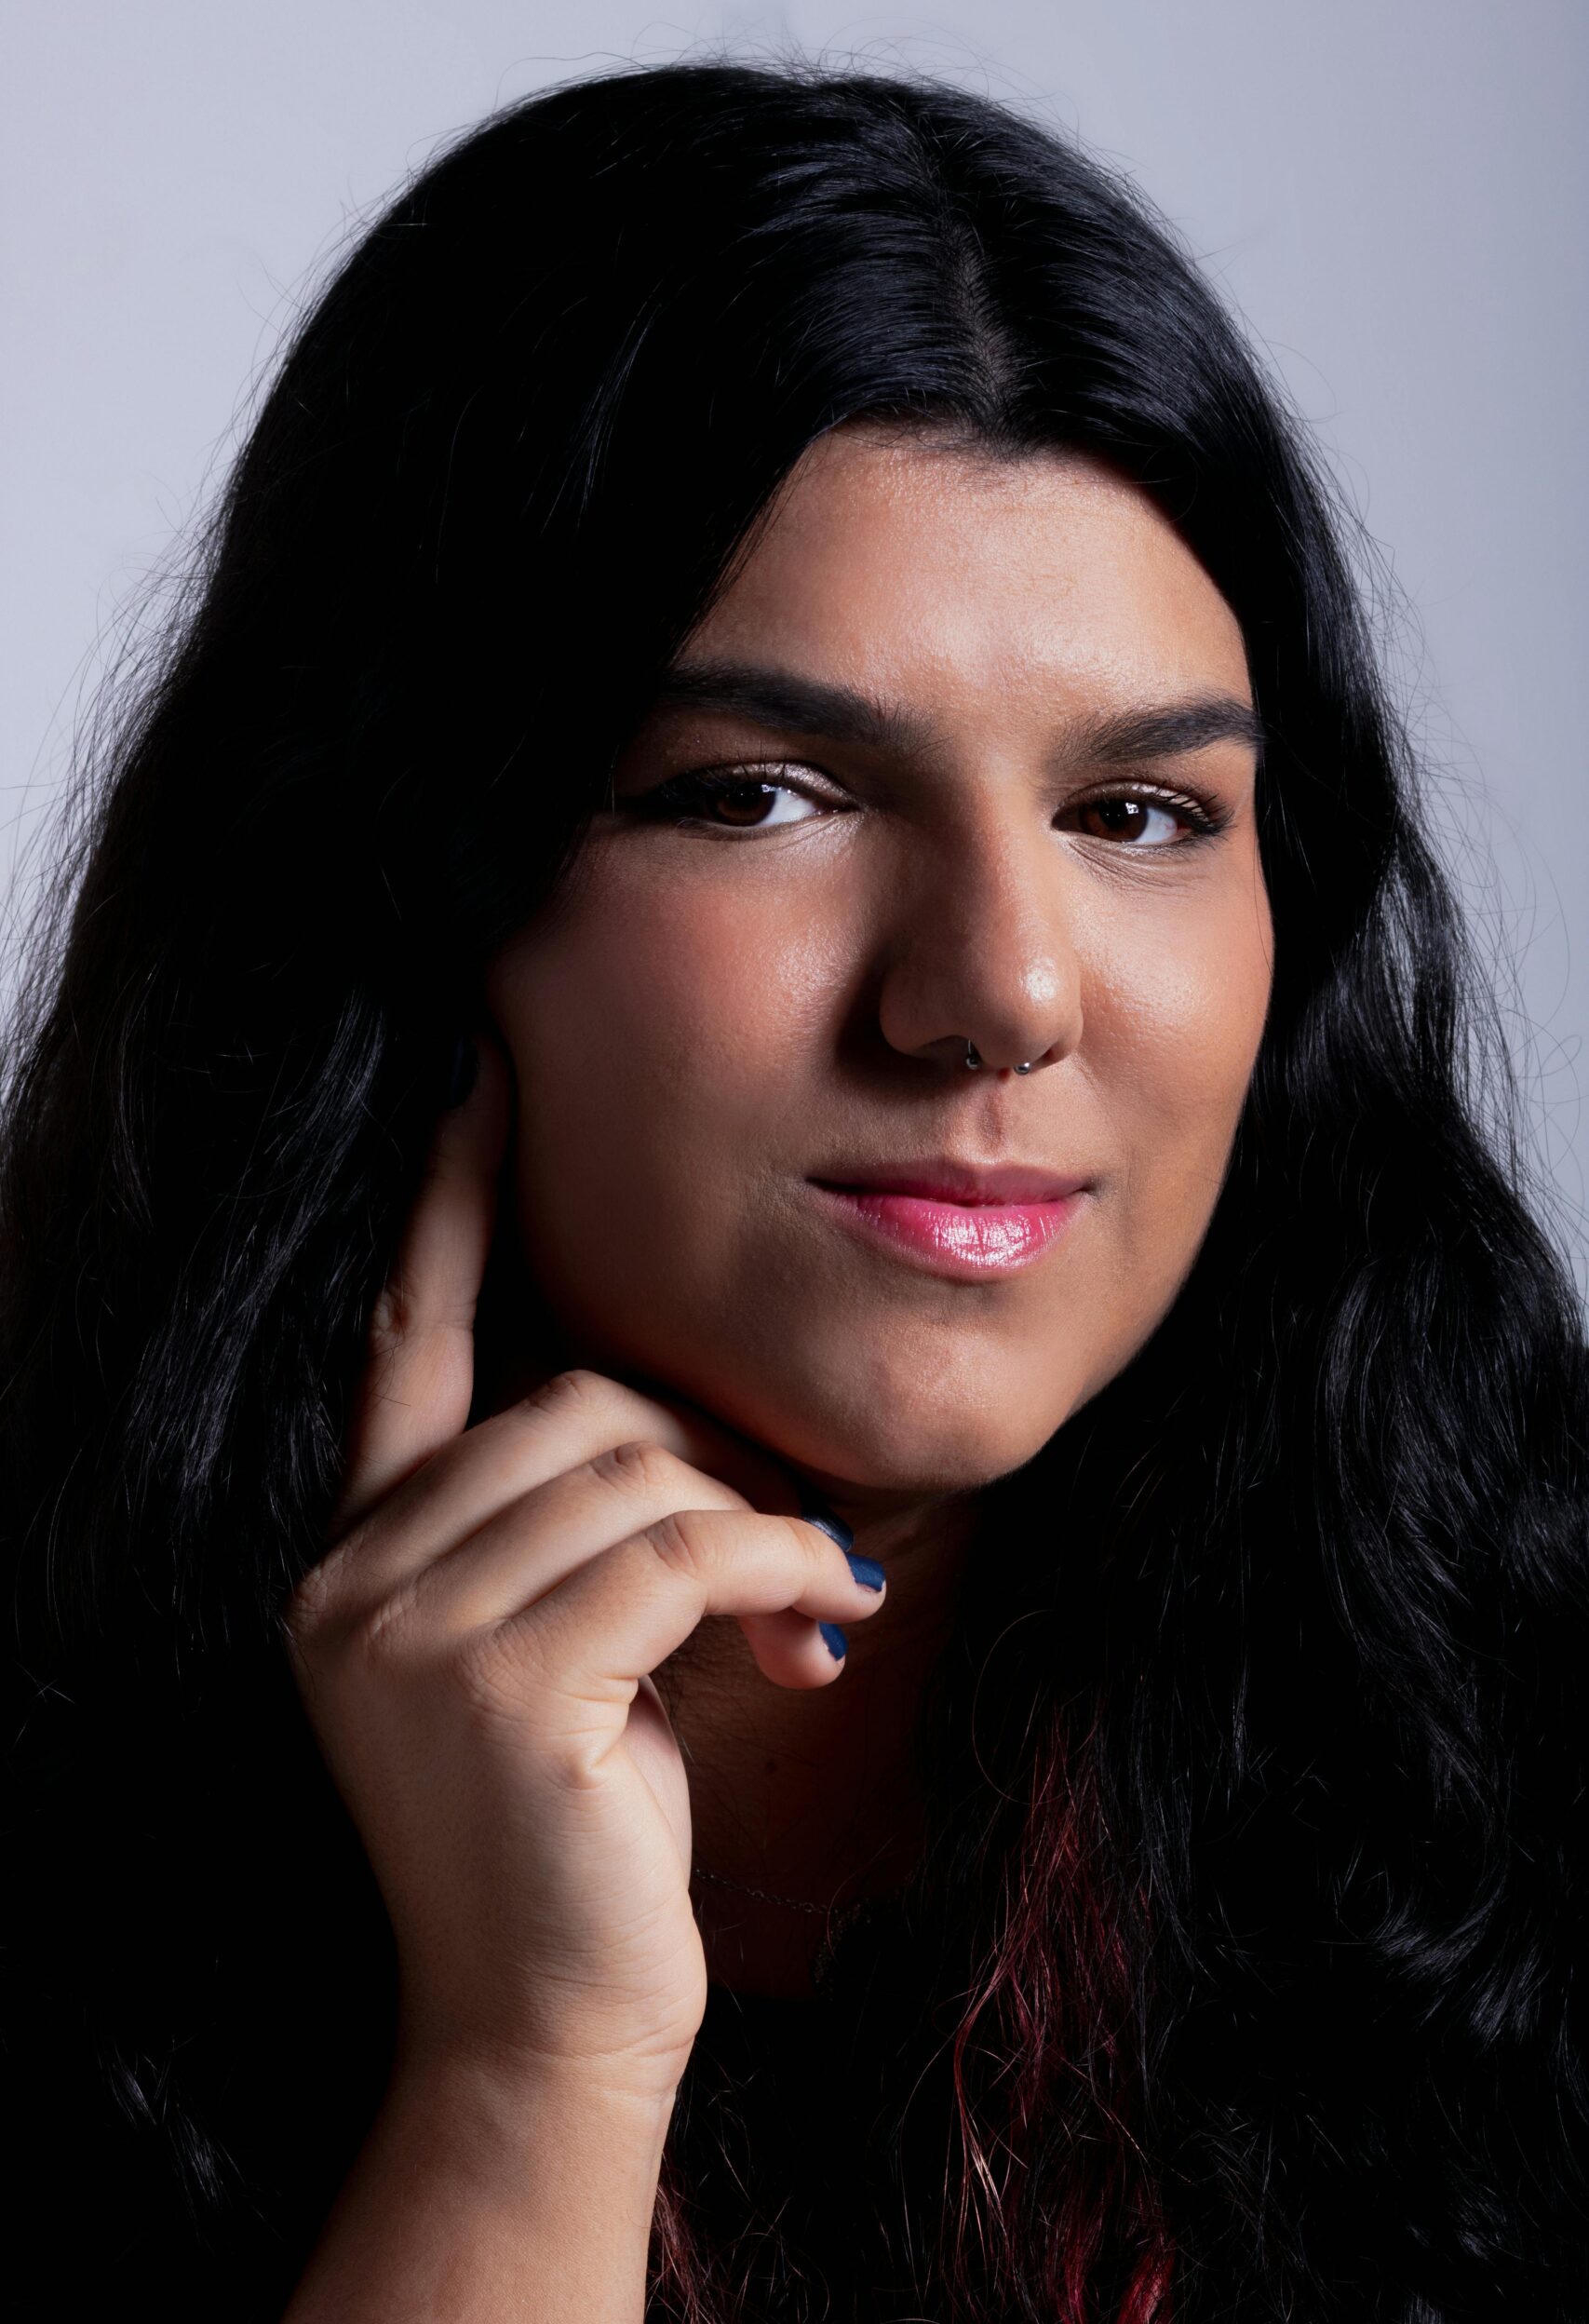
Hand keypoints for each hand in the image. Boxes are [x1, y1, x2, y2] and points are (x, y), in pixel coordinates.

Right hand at [282, 1029, 886, 2106]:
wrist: (543, 2031)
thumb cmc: (577, 1835)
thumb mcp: (566, 1655)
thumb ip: (588, 1533)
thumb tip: (709, 1443)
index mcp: (354, 1554)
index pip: (401, 1339)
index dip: (445, 1204)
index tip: (480, 1074)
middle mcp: (351, 1577)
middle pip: (575, 1400)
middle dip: (713, 1447)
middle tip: (798, 1533)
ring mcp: (409, 1631)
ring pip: (636, 1467)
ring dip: (764, 1518)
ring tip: (820, 1594)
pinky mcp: (503, 1684)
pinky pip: (687, 1549)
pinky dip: (786, 1567)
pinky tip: (830, 1623)